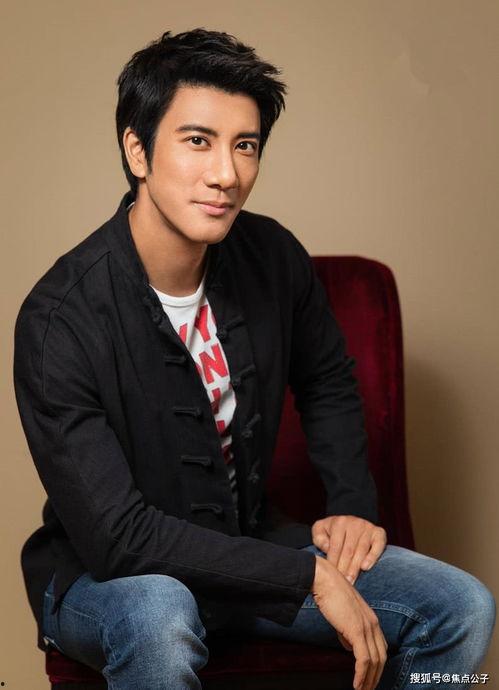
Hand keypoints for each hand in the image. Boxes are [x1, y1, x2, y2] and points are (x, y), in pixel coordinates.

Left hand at [312, 515, 385, 584]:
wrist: (349, 523)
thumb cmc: (332, 531)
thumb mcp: (320, 530)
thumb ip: (319, 538)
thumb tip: (327, 547)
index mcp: (339, 522)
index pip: (336, 546)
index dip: (333, 561)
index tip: (332, 575)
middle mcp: (354, 523)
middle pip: (349, 550)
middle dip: (344, 568)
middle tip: (342, 582)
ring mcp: (367, 527)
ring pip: (361, 550)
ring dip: (355, 568)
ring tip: (351, 580)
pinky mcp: (379, 532)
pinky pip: (378, 546)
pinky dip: (372, 557)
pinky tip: (365, 567)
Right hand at [312, 556, 386, 689]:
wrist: (325, 580)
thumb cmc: (331, 593)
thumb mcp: (344, 614)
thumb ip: (348, 631)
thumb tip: (349, 647)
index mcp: (371, 619)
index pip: (381, 648)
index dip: (378, 665)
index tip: (372, 677)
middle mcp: (373, 624)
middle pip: (382, 657)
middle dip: (376, 676)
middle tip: (369, 689)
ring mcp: (366, 627)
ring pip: (375, 661)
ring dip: (369, 679)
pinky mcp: (357, 630)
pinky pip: (364, 659)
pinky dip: (362, 674)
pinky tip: (357, 684)